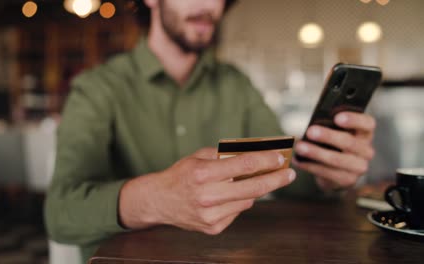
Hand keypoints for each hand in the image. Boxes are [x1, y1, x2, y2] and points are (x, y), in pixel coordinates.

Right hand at [119, 147, 295, 233]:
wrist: (159, 201)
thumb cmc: (181, 174)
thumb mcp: (199, 157)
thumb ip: (225, 156)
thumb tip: (256, 156)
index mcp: (203, 173)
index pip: (243, 165)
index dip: (265, 160)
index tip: (280, 157)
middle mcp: (207, 196)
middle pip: (252, 188)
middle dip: (275, 179)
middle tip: (290, 174)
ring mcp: (210, 215)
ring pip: (247, 201)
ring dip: (252, 191)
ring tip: (246, 183)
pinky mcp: (213, 228)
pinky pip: (236, 212)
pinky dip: (237, 202)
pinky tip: (226, 197)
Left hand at [293, 112, 375, 190]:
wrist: (338, 170)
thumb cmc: (334, 144)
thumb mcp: (336, 132)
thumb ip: (330, 126)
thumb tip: (313, 125)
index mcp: (365, 133)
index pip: (367, 123)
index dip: (354, 120)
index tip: (337, 117)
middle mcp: (366, 150)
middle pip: (349, 142)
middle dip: (328, 136)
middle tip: (310, 131)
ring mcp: (359, 167)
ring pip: (337, 160)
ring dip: (316, 153)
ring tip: (299, 147)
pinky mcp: (348, 180)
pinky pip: (327, 173)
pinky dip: (310, 166)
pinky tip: (298, 160)